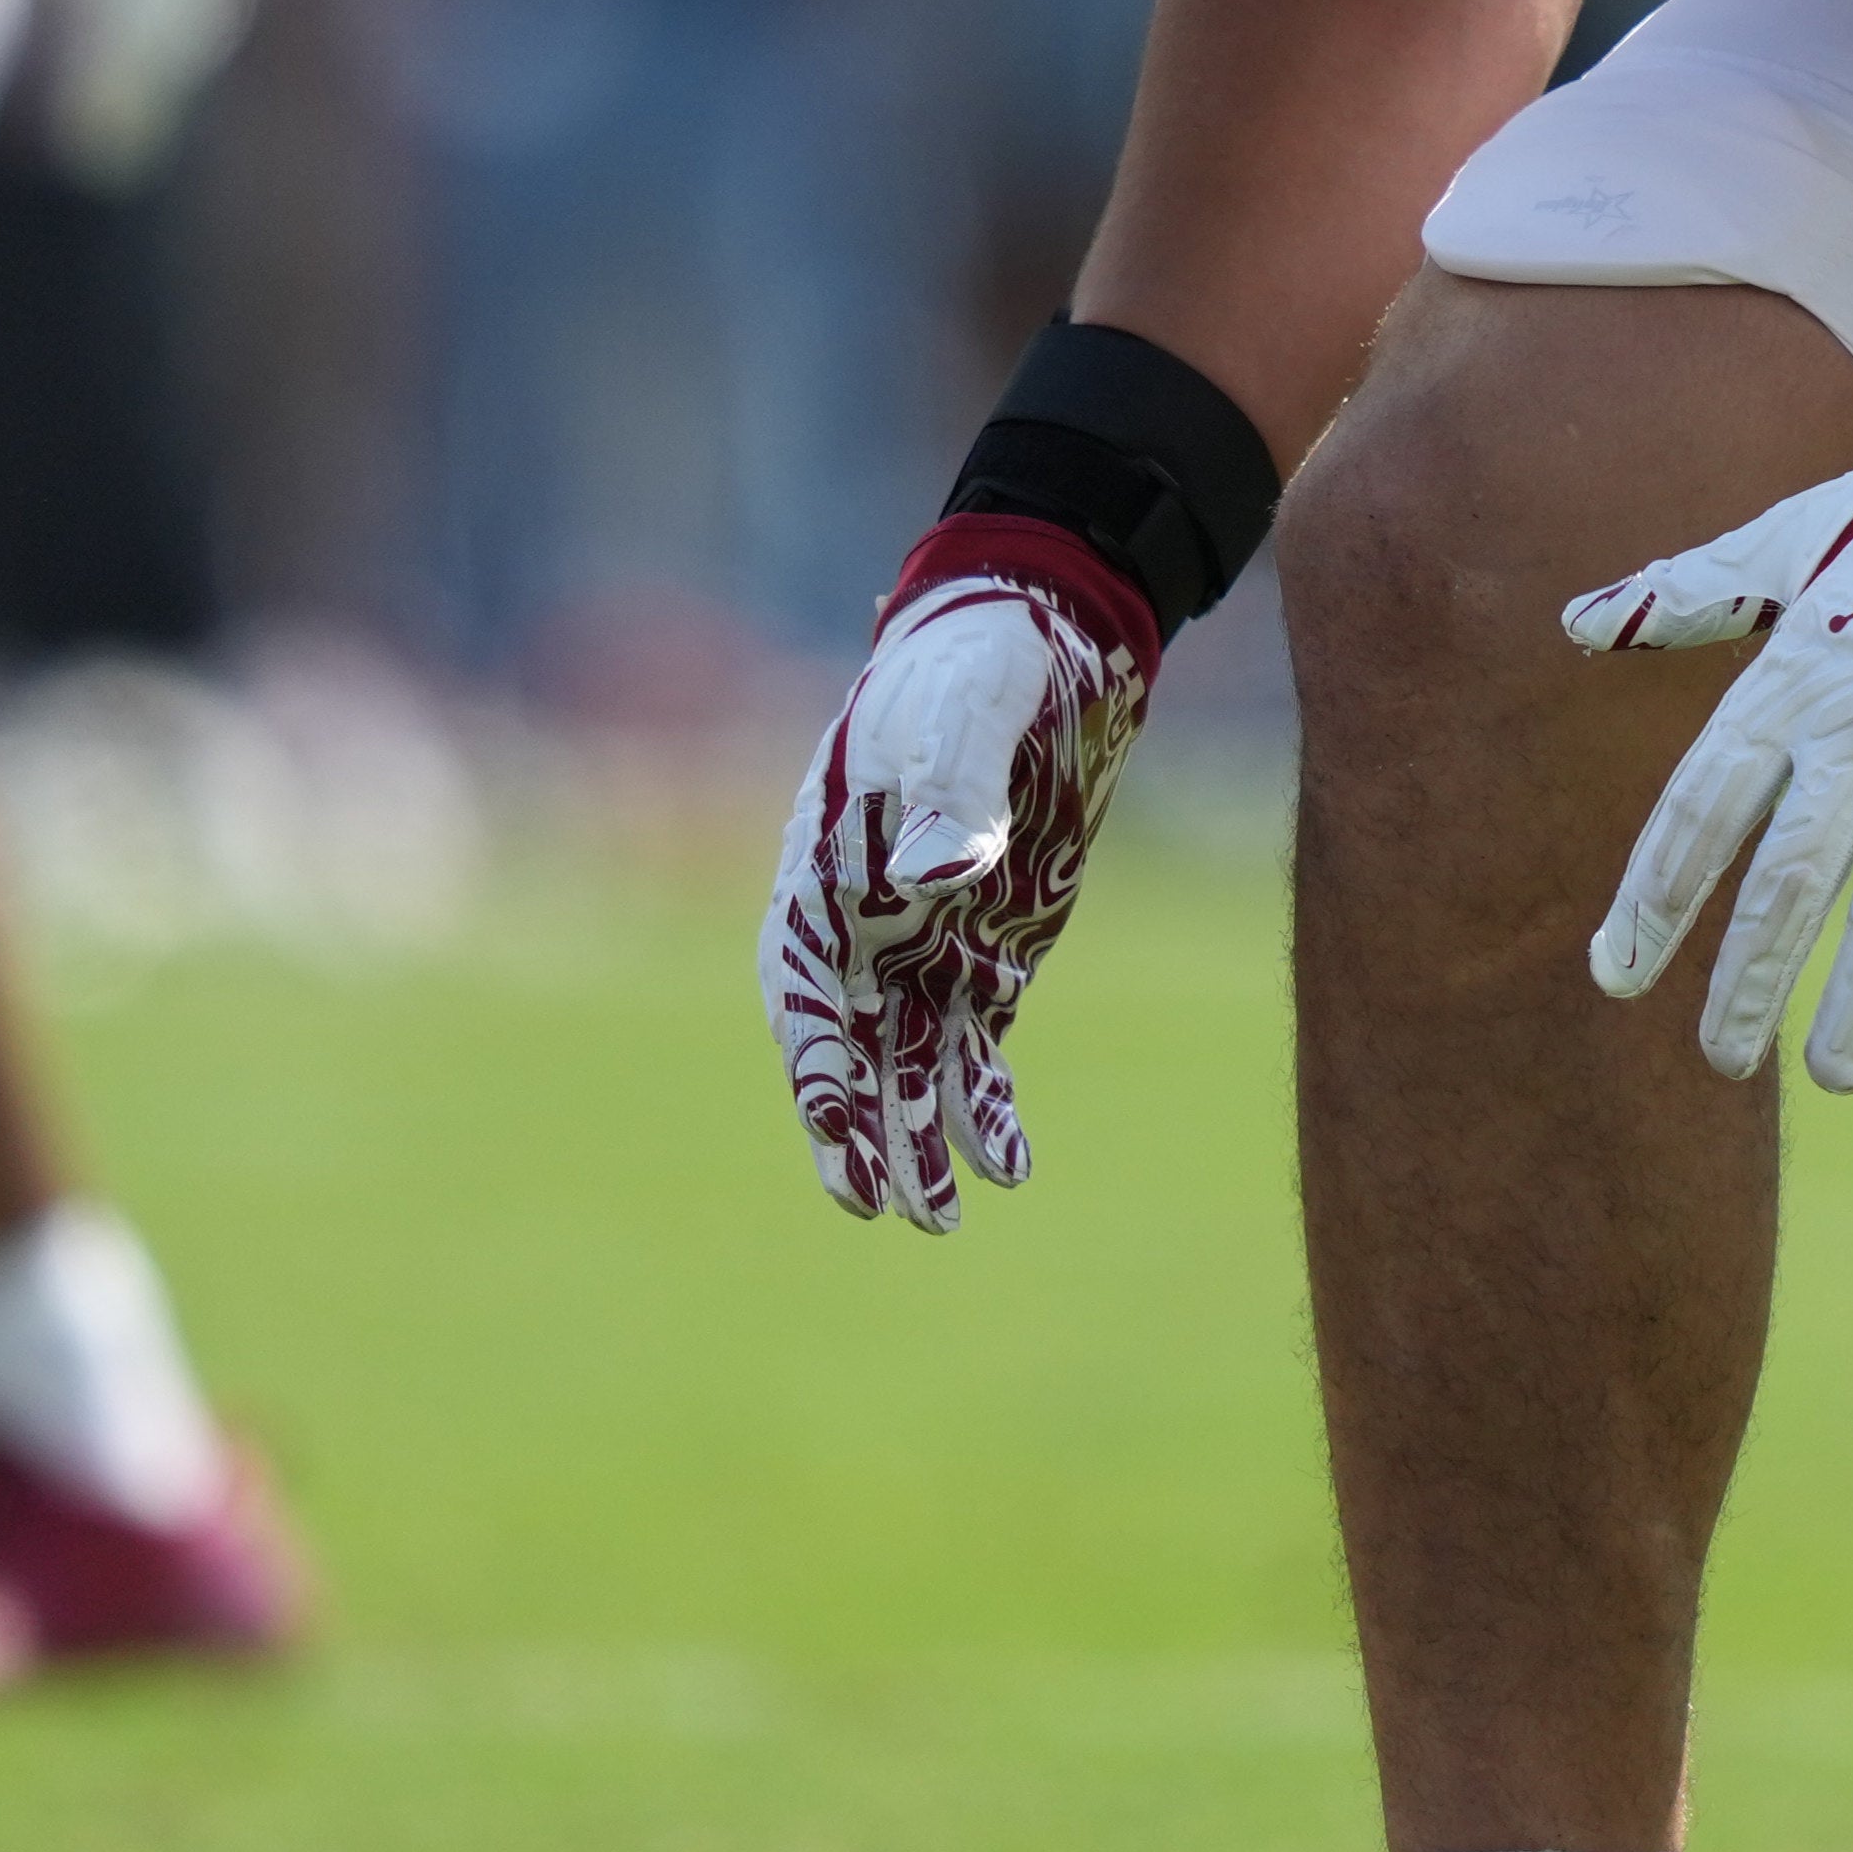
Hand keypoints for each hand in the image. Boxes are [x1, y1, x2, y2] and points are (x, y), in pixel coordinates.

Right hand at [764, 520, 1156, 1229]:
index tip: (841, 1145)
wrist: (1044, 631)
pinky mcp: (988, 948)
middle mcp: (865, 919)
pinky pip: (973, 1044)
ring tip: (939, 1220)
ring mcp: (926, 939)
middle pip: (851, 1048)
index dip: (820, 1073)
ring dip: (918, 1136)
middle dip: (860, 1131)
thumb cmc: (978, 660)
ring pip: (908, 1062)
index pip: (808, 994)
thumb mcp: (965, 709)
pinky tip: (1006, 1164)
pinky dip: (983, 1103)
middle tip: (884, 1210)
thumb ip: (949, 791)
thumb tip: (939, 877)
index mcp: (827, 868)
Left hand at [1566, 362, 1852, 1089]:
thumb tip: (1578, 623)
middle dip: (1748, 970)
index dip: (1657, 891)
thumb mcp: (1793, 539)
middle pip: (1791, 869)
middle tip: (1716, 1059)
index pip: (1706, 801)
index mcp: (1799, 671)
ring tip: (1834, 1076)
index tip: (1616, 972)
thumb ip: (1688, 593)